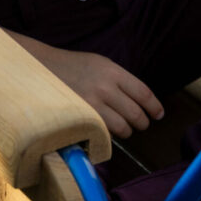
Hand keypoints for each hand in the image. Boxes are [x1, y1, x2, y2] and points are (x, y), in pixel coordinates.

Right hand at [8, 31, 163, 137]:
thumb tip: (141, 100)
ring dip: (127, 131)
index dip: (154, 107)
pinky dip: (109, 136)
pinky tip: (105, 131)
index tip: (159, 115)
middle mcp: (105, 87)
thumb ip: (119, 80)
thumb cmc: (73, 67)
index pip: (143, 93)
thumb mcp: (99, 64)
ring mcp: (92, 104)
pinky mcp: (81, 119)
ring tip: (123, 129)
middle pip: (136, 113)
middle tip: (142, 125)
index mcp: (112, 71)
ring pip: (123, 128)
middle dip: (142, 123)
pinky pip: (105, 134)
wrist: (41, 69)